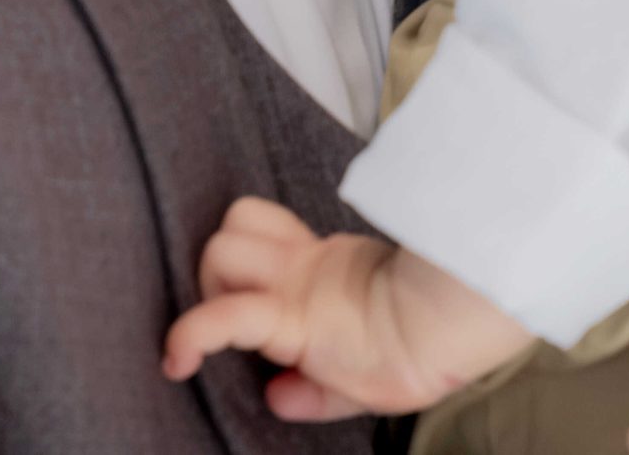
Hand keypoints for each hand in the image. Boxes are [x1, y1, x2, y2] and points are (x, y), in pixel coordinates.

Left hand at [162, 197, 439, 421]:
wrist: (451, 329)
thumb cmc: (430, 350)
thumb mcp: (372, 381)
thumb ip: (322, 391)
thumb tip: (277, 398)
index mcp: (327, 271)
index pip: (267, 233)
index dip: (251, 260)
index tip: (260, 317)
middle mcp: (303, 271)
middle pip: (235, 230)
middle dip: (221, 266)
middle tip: (242, 302)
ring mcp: (295, 285)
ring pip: (221, 249)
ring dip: (211, 282)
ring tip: (228, 315)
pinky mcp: (287, 314)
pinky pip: (218, 318)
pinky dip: (187, 336)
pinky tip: (177, 361)